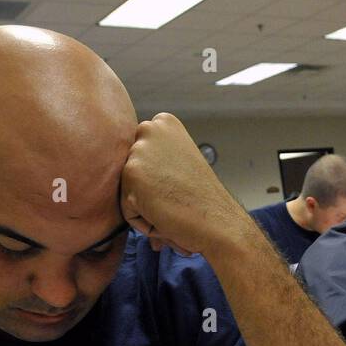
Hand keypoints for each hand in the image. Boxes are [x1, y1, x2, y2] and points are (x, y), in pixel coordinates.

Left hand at [120, 112, 251, 257]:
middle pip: (130, 172)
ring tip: (172, 207)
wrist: (219, 222)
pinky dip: (144, 221)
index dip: (159, 179)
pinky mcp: (131, 174)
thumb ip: (157, 158)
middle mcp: (149, 129)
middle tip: (176, 198)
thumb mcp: (181, 161)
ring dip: (147, 208)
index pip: (140, 158)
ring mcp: (139, 150)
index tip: (180, 183)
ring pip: (127, 191)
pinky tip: (166, 215)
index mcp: (164, 123)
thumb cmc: (204, 201)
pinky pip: (127, 210)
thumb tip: (140, 175)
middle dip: (149, 192)